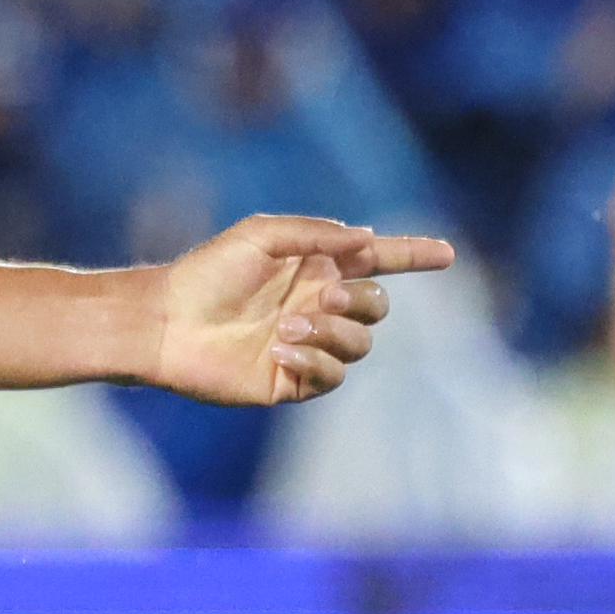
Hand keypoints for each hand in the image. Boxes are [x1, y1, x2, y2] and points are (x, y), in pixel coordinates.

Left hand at [148, 214, 454, 406]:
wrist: (168, 322)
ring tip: (288, 329)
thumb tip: (366, 239)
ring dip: (334, 333)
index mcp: (315, 267)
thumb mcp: (261, 234)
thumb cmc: (207, 272)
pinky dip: (315, 361)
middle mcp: (318, 305)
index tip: (447, 253)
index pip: (377, 261)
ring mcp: (309, 344)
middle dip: (361, 300)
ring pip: (361, 344)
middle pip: (377, 305)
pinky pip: (333, 375)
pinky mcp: (293, 379)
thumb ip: (316, 233)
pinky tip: (281, 352)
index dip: (413, 255)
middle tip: (324, 297)